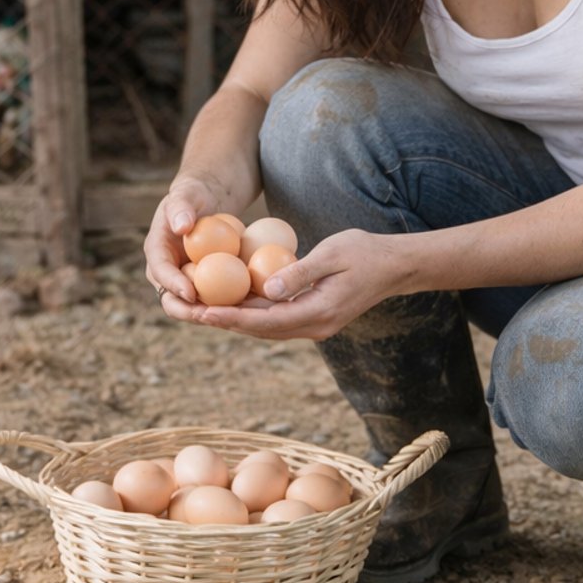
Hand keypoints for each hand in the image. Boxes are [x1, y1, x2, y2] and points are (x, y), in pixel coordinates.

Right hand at [143, 175, 220, 317]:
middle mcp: (166, 271)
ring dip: (207, 316)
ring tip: (228, 318)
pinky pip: (212, 300)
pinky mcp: (202, 285)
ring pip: (191, 307)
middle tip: (209, 315)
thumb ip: (181, 207)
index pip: (159, 271)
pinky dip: (224, 307)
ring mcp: (184, 280)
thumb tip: (182, 226)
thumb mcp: (187, 193)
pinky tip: (244, 310)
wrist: (207, 202)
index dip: (172, 284)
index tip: (191, 292)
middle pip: (170, 300)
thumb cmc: (194, 194)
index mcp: (157, 250)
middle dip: (186, 312)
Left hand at [194, 228, 411, 340]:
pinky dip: (251, 311)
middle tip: (187, 312)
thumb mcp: (332, 254)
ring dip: (233, 319)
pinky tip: (228, 300)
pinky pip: (275, 318)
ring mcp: (314, 325)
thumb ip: (300, 273)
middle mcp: (314, 327)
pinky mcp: (312, 317)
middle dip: (222, 322)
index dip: (231, 318)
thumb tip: (267, 289)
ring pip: (265, 327)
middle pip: (259, 330)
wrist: (395, 266)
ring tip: (198, 309)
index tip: (202, 313)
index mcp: (319, 313)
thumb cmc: (365, 252)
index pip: (265, 321)